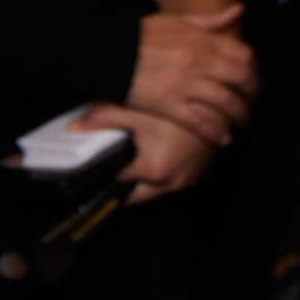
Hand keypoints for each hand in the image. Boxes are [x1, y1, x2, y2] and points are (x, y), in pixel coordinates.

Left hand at [71, 104, 213, 202]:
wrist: (225, 103)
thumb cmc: (182, 106)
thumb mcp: (140, 110)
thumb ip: (105, 119)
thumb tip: (74, 127)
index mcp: (154, 170)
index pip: (115, 182)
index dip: (101, 172)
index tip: (92, 166)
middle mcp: (171, 182)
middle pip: (134, 195)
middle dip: (119, 185)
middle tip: (105, 170)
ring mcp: (187, 180)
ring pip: (153, 191)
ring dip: (140, 182)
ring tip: (128, 162)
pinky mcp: (197, 173)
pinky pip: (169, 182)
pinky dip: (158, 174)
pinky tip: (153, 156)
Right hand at [127, 7, 256, 142]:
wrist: (109, 53)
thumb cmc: (142, 35)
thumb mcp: (178, 20)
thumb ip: (211, 20)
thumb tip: (239, 10)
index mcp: (203, 40)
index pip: (244, 55)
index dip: (254, 69)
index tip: (253, 77)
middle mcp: (199, 62)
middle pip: (241, 79)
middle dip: (252, 93)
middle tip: (252, 101)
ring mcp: (185, 84)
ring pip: (226, 103)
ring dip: (239, 115)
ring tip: (242, 121)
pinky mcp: (169, 105)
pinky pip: (200, 122)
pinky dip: (216, 132)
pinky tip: (224, 138)